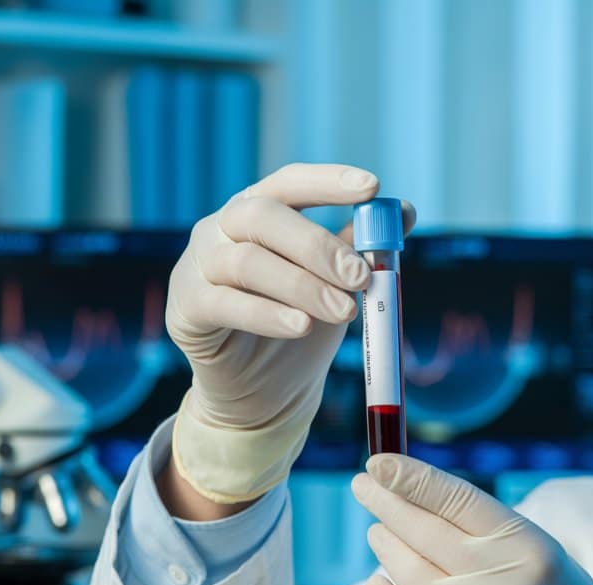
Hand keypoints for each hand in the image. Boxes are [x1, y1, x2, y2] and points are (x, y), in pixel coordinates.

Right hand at [164, 163, 414, 501]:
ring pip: (245, 262)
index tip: (371, 188)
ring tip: (344, 311)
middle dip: (317, 244)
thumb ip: (358, 247)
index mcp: (258, 213)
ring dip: (302, 285)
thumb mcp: (333, 284)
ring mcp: (198, 267)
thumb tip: (405, 212)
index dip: (327, 182)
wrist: (259, 393)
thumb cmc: (296, 326)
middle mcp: (220, 229)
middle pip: (262, 216)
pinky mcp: (187, 310)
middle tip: (360, 276)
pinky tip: (302, 326)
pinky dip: (267, 315)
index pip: (289, 183)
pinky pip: (224, 304)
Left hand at [350, 453, 592, 584]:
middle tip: (363, 485)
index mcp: (529, 548)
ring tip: (378, 531)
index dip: (412, 478)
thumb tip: (413, 494)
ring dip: (386, 545)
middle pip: (424, 532)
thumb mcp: (539, 555)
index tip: (378, 463)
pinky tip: (380, 581)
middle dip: (385, 503)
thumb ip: (485, 531)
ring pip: (407, 573)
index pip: (457, 499)